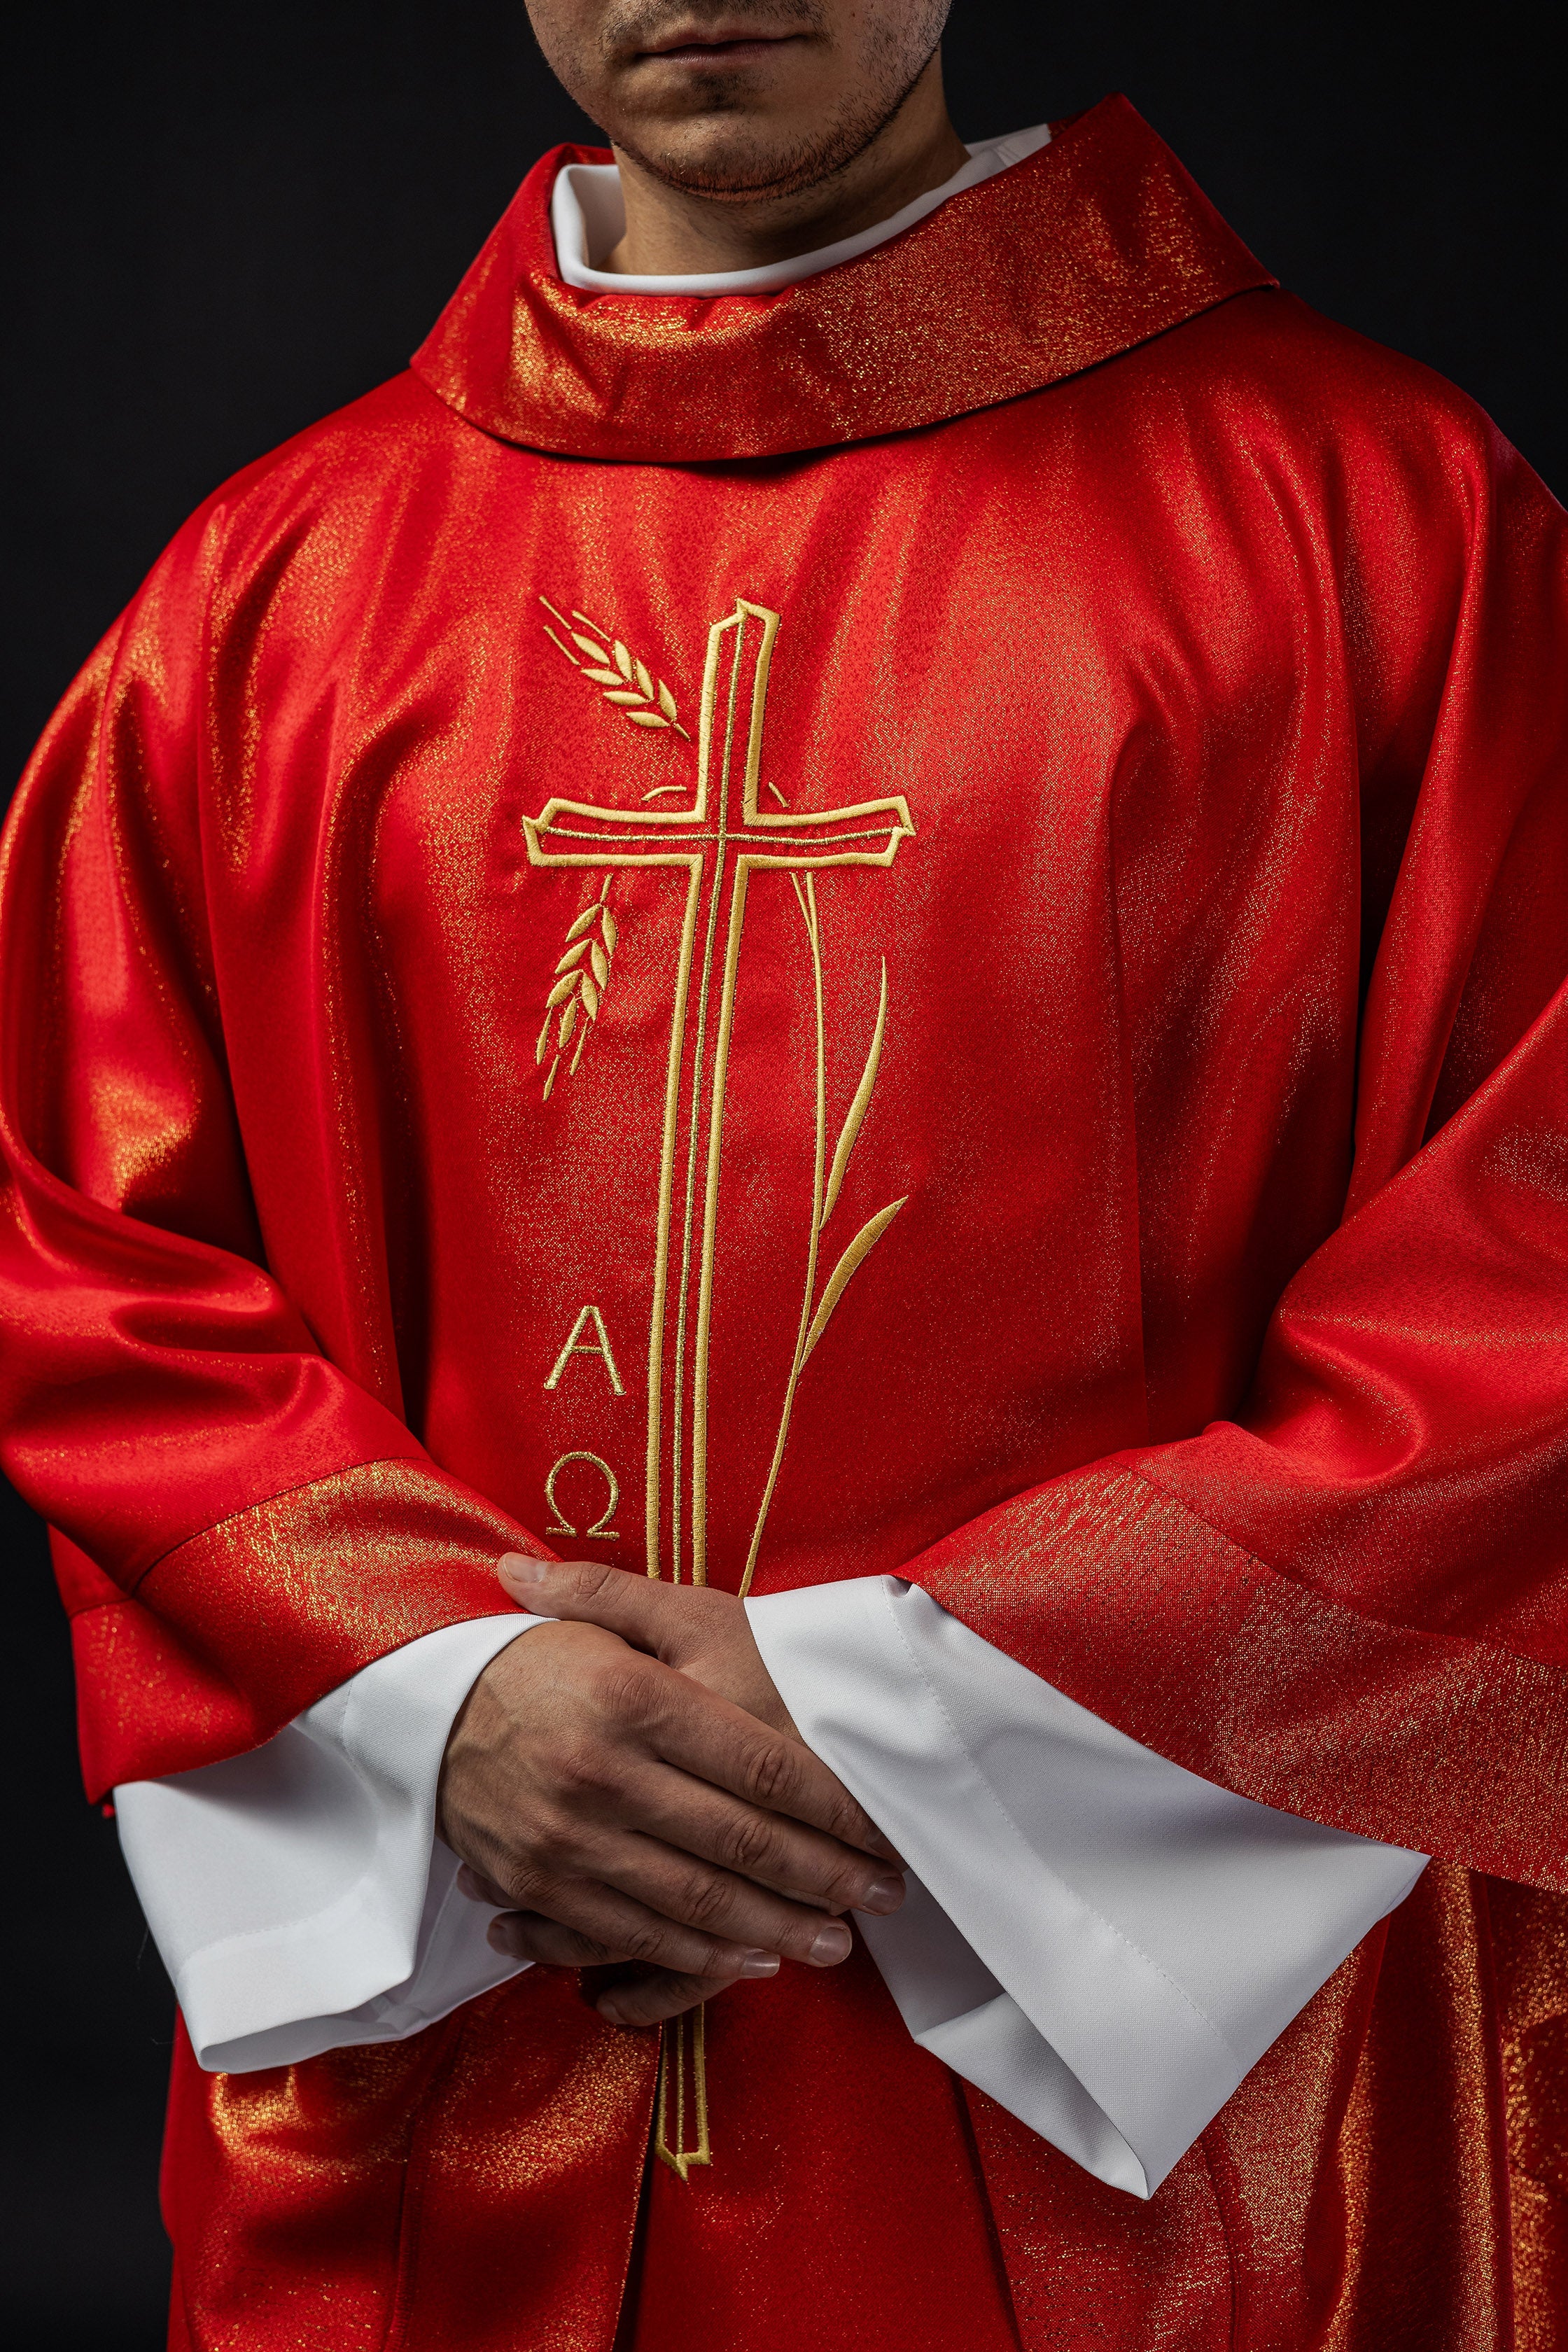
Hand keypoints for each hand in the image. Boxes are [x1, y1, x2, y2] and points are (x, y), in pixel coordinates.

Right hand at [440, 1568, 902, 2030]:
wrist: (420, 1708)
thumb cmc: (537, 1655)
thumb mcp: (605, 1617)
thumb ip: (674, 1623)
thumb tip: (740, 1634)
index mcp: (634, 1697)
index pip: (761, 1766)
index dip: (831, 1809)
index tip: (879, 1832)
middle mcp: (605, 1771)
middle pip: (740, 1841)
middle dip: (823, 1877)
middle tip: (880, 1896)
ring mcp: (571, 1837)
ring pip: (697, 1901)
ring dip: (777, 1929)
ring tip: (834, 1942)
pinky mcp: (543, 1884)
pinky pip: (637, 1933)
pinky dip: (702, 1955)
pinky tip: (754, 1958)